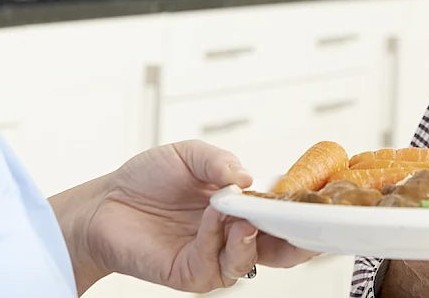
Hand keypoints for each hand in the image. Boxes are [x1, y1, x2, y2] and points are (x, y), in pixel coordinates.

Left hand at [55, 140, 314, 293]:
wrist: (105, 202)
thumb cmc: (147, 178)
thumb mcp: (189, 155)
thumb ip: (219, 162)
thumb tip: (247, 177)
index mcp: (242, 209)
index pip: (284, 218)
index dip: (305, 213)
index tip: (324, 200)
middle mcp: (232, 237)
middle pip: (280, 251)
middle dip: (299, 241)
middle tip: (307, 221)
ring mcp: (213, 258)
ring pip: (248, 261)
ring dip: (251, 237)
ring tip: (244, 214)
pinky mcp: (189, 273)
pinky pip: (214, 264)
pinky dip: (218, 239)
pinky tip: (213, 216)